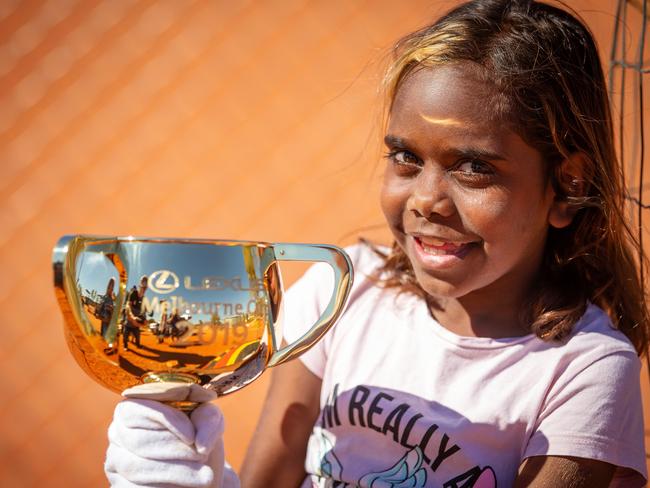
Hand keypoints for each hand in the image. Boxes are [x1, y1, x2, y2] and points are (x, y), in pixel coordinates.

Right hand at [105, 382, 237, 487]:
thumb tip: (199, 442)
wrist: (199, 473)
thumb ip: (207, 419)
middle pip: (138, 440)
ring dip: (175, 472)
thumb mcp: (210, 422)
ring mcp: (115, 462)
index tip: (192, 437)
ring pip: (136, 467)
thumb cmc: (200, 440)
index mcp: (135, 407)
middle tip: (202, 457)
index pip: (138, 409)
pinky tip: (184, 487)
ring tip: (204, 476)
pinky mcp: (119, 486)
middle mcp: (118, 433)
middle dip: (175, 450)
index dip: (166, 420)